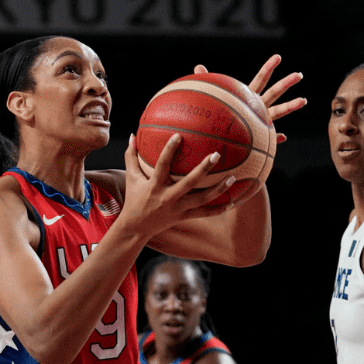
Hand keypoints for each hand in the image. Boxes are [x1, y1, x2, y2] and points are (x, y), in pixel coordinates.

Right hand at [122, 133, 239, 236]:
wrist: (136, 228)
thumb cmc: (134, 198)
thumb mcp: (131, 177)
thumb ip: (131, 157)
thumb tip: (132, 135)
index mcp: (154, 186)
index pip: (162, 165)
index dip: (169, 151)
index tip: (179, 136)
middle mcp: (168, 197)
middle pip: (189, 182)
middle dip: (204, 169)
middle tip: (216, 155)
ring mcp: (177, 209)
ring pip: (201, 199)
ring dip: (218, 189)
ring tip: (232, 177)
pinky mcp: (183, 217)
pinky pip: (204, 213)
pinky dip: (218, 209)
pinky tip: (232, 202)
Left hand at [194, 54, 305, 142]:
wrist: (225, 139)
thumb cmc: (220, 114)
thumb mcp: (214, 96)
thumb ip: (208, 81)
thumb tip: (196, 67)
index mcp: (250, 97)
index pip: (260, 79)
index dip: (269, 68)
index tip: (278, 57)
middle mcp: (259, 107)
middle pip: (275, 92)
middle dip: (286, 83)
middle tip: (299, 74)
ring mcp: (263, 122)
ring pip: (279, 113)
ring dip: (290, 106)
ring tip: (303, 100)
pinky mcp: (262, 138)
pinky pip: (271, 138)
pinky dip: (277, 137)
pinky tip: (284, 137)